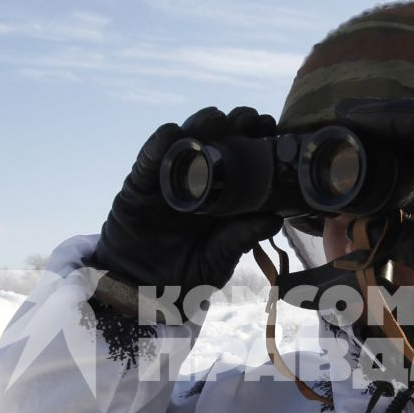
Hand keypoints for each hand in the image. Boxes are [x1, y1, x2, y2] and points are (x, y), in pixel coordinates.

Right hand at [91, 107, 283, 291]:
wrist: (139, 294)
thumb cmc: (182, 279)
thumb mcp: (217, 262)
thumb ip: (239, 240)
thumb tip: (275, 219)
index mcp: (221, 198)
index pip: (241, 162)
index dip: (255, 143)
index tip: (272, 130)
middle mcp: (196, 183)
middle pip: (215, 145)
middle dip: (233, 127)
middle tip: (251, 118)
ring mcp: (166, 182)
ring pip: (184, 144)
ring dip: (199, 127)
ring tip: (216, 118)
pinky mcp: (138, 186)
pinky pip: (147, 161)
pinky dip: (158, 146)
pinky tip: (171, 134)